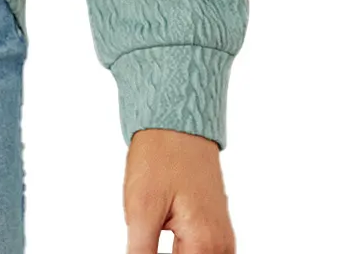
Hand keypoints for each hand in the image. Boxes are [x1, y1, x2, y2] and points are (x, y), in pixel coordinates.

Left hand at [124, 128, 234, 253]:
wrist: (177, 123)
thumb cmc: (160, 157)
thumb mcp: (140, 209)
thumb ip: (141, 252)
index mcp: (205, 244)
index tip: (141, 243)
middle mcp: (222, 246)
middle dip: (162, 252)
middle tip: (145, 234)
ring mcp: (223, 237)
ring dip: (177, 252)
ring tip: (153, 229)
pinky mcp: (216, 228)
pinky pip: (203, 252)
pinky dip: (184, 251)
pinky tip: (165, 237)